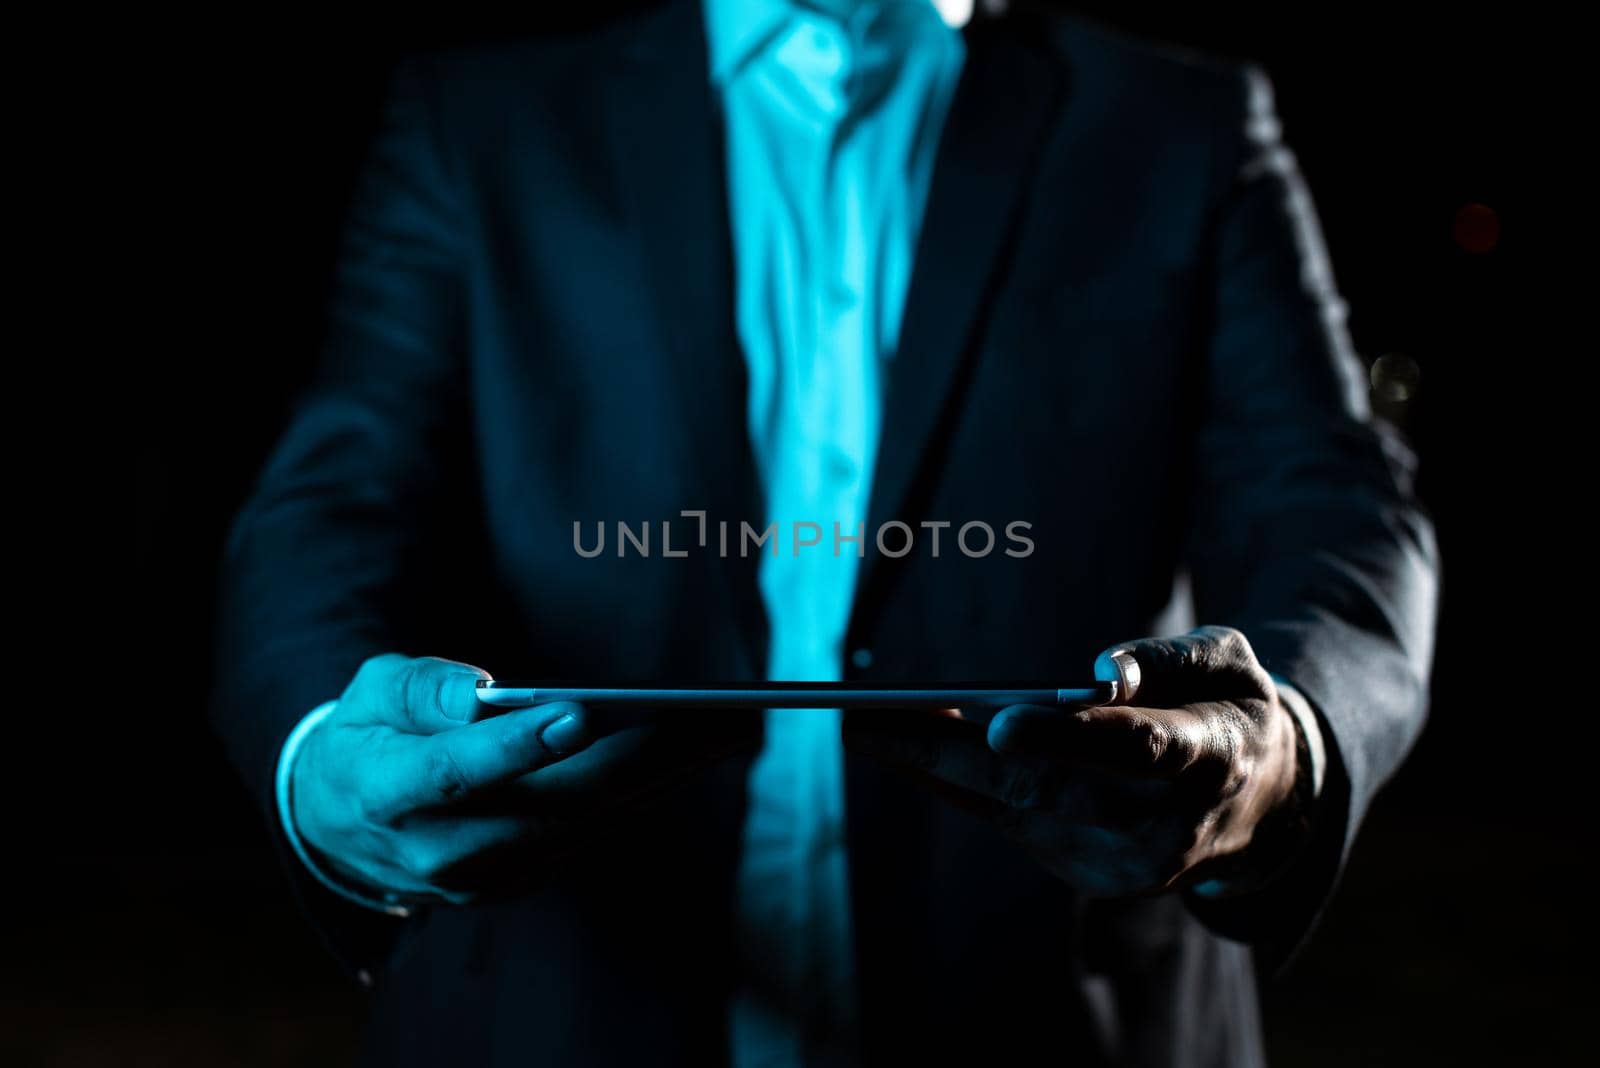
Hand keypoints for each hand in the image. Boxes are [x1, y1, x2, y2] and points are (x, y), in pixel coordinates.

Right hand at [290, 654, 755, 904]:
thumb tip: (480, 690)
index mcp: (386, 790)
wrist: (339, 824)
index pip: (455, 773)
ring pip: (578, 826)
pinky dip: (633, 797)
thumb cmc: (367, 734)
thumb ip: (420, 688)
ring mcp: (474, 877)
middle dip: (631, 763)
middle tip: (703, 721)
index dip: (514, 747)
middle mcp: (434, 847)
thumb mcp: (370, 691)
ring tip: (716, 732)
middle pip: (544, 808)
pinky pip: (580, 838)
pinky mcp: (507, 884)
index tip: (575, 713)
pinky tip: (682, 758)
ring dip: (651, 779)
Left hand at [842, 626, 1301, 896]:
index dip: (1069, 736)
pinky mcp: (1090, 878)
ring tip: (866, 726)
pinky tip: (904, 747)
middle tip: (868, 721)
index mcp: (1212, 758)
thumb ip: (1167, 659)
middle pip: (1049, 788)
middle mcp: (1166, 825)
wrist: (1260, 805)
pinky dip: (956, 783)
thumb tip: (1099, 671)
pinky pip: (1010, 821)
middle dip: (950, 753)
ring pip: (1015, 809)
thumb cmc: (1229, 707)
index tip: (999, 724)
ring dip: (935, 765)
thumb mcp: (1226, 661)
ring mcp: (1126, 863)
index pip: (1140, 747)